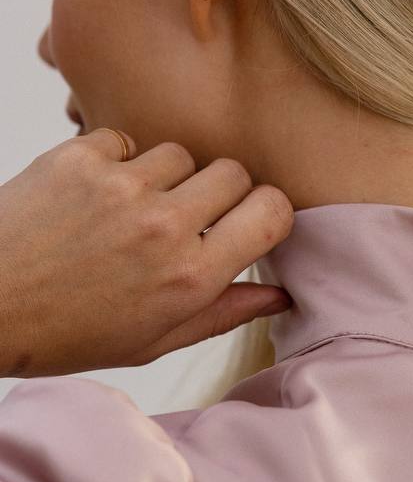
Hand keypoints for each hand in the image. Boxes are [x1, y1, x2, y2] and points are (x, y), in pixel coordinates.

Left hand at [0, 128, 294, 378]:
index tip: (248, 221)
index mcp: (190, 276)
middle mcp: (164, 227)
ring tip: (129, 209)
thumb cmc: (63, 332)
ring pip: (181, 153)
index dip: (266, 213)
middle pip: (234, 172)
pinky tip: (92, 196)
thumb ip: (222, 312)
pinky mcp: (80, 158)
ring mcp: (122, 187)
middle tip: (186, 217)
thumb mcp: (150, 341)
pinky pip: (126, 140)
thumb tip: (279, 293)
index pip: (272, 211)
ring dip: (165, 176)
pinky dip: (115, 162)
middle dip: (219, 191)